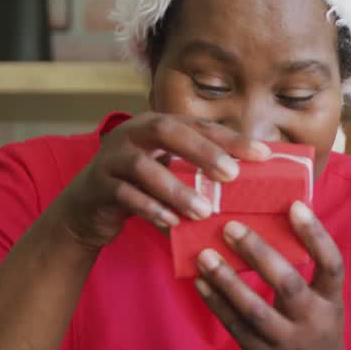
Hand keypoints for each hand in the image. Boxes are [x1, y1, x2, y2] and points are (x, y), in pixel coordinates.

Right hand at [55, 113, 271, 247]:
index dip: (231, 139)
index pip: (199, 126)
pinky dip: (149, 208)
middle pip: (167, 131)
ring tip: (204, 211)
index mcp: (157, 126)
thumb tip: (256, 181)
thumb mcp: (172, 173)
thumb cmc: (142, 189)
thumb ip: (202, 172)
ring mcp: (111, 158)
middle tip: (231, 174)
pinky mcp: (97, 186)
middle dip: (202, 151)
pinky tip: (171, 223)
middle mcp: (132, 134)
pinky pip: (124, 195)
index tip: (263, 155)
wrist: (87, 210)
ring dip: (176, 190)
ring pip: (143, 167)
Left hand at [193, 200, 350, 349]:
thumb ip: (307, 280)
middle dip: (259, 253)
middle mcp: (313, 321)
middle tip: (232, 226)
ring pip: (254, 308)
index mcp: (332, 304)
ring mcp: (285, 341)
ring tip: (205, 254)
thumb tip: (276, 231)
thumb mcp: (326, 310)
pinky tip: (200, 281)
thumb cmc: (319, 341)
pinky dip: (215, 302)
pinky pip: (234, 325)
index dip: (315, 234)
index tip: (295, 206)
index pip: (331, 264)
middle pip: (288, 283)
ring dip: (227, 279)